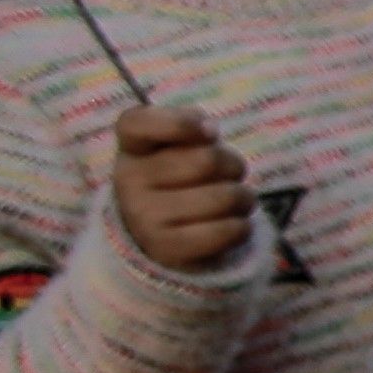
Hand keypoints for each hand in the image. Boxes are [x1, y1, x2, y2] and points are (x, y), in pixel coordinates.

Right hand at [110, 105, 253, 270]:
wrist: (159, 235)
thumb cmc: (180, 177)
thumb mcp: (178, 145)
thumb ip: (190, 125)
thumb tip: (207, 131)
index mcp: (132, 147)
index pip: (138, 123)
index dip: (179, 122)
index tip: (210, 131)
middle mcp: (129, 180)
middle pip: (208, 160)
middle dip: (233, 166)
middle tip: (227, 176)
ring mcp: (144, 216)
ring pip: (225, 197)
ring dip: (243, 198)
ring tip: (232, 203)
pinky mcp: (167, 249)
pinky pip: (228, 231)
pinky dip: (242, 227)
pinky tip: (230, 226)